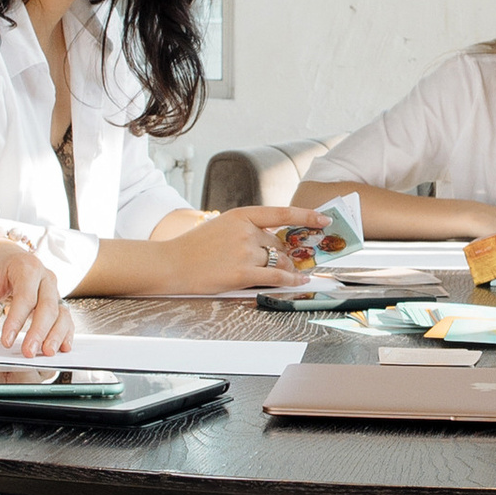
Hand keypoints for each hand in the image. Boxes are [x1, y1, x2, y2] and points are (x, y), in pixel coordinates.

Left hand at [0, 237, 73, 356]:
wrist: (4, 252)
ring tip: (46, 353)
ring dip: (56, 334)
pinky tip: (62, 347)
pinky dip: (65, 332)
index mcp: (26, 267)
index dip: (16, 321)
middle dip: (39, 332)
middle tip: (28, 352)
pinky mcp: (56, 300)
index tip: (6, 342)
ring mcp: (53, 289)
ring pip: (61, 313)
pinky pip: (65, 317)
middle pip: (47, 306)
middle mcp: (45, 277)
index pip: (25, 297)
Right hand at [161, 206, 328, 294]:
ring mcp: (244, 253)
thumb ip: (247, 231)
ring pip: (278, 261)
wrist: (171, 264)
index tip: (324, 219)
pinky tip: (300, 281)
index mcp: (241, 215)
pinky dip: (291, 280)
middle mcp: (245, 232)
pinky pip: (276, 277)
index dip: (307, 216)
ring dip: (286, 268)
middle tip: (291, 262)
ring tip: (291, 273)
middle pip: (278, 244)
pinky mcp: (242, 274)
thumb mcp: (221, 227)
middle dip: (284, 254)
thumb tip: (275, 244)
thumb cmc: (194, 248)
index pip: (282, 213)